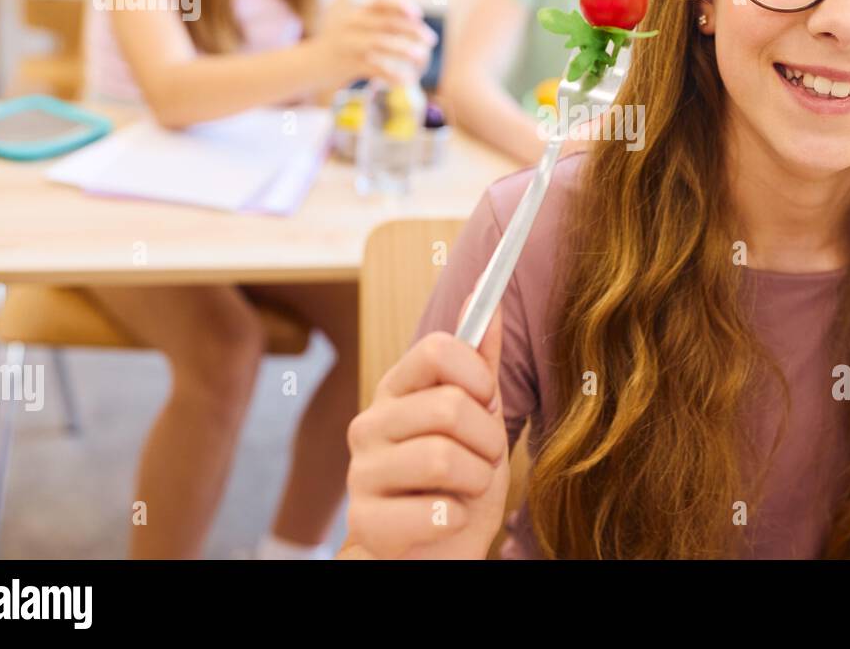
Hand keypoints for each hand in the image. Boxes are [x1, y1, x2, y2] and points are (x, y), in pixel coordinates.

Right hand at [315, 0, 437, 85]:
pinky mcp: (346, 64)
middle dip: (413, 30)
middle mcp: (352, 25)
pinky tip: (406, 81)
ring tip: (421, 58)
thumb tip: (410, 25)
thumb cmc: (335, 49)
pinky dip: (392, 75)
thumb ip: (374, 25)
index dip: (401, 5)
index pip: (381, 1)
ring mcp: (348, 44)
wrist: (304, 66)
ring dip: (405, 50)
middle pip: (387, 23)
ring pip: (381, 43)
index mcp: (355, 14)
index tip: (418, 15)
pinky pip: (374, 68)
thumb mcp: (351, 30)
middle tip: (431, 40)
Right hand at [345, 294, 509, 558]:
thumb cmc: (459, 480)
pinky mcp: (366, 522)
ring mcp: (361, 473)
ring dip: (476, 481)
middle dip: (488, 440)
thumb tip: (488, 299)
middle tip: (481, 459)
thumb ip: (481, 362)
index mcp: (396, 389)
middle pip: (450, 406)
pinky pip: (434, 512)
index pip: (438, 349)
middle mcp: (369, 424)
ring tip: (465, 490)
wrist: (438, 550)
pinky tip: (444, 521)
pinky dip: (456, 520)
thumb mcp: (480, 417)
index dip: (478, 376)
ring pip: (444, 458)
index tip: (487, 401)